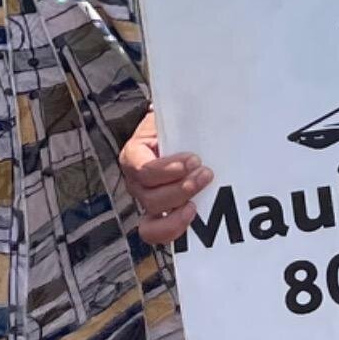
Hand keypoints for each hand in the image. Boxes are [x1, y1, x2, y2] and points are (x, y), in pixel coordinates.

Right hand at [121, 112, 212, 245]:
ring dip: (181, 206)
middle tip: (205, 173)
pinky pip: (160, 233)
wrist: (180, 138)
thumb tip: (172, 106)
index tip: (192, 160)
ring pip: (155, 216)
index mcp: (133, 155)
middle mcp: (136, 182)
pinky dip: (175, 228)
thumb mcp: (171, 115)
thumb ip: (174, 112)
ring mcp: (148, 201)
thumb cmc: (175, 126)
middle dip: (181, 188)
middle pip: (150, 198)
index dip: (166, 170)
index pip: (142, 169)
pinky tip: (194, 213)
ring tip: (203, 189)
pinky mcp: (161, 215)